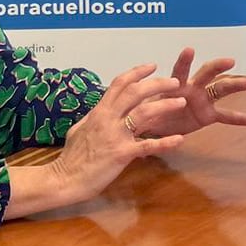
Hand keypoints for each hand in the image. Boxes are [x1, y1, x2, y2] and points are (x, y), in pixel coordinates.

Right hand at [48, 64, 185, 203]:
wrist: (65, 179)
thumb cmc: (71, 157)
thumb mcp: (79, 129)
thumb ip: (92, 117)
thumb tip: (99, 108)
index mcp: (99, 111)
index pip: (119, 84)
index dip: (137, 73)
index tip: (152, 66)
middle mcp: (107, 118)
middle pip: (135, 92)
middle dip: (157, 84)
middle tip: (174, 82)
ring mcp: (115, 135)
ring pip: (143, 112)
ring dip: (165, 105)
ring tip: (181, 101)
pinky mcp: (121, 153)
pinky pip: (147, 145)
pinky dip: (165, 142)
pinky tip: (179, 139)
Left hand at [131, 47, 245, 137]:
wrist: (154, 125)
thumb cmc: (147, 110)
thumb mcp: (142, 106)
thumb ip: (142, 102)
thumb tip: (130, 97)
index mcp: (175, 84)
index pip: (179, 71)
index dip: (184, 62)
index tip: (189, 51)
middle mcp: (192, 87)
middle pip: (206, 74)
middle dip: (217, 67)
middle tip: (229, 61)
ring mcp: (202, 100)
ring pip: (221, 90)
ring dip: (235, 85)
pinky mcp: (207, 115)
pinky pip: (226, 116)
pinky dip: (240, 118)